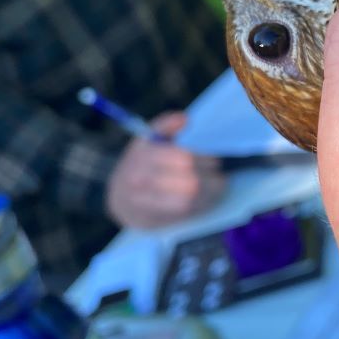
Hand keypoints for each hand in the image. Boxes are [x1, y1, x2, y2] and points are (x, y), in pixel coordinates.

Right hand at [105, 112, 225, 229]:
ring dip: (208, 192)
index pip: (184, 159)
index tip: (213, 159)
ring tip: (216, 184)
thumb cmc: (141, 162)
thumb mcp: (148, 139)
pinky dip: (200, 204)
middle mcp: (139, 180)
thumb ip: (165, 125)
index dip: (204, 159)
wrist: (119, 197)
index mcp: (142, 155)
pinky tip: (206, 197)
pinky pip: (183, 213)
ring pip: (189, 199)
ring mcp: (143, 202)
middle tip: (218, 173)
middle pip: (189, 181)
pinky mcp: (150, 220)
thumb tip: (184, 119)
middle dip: (209, 177)